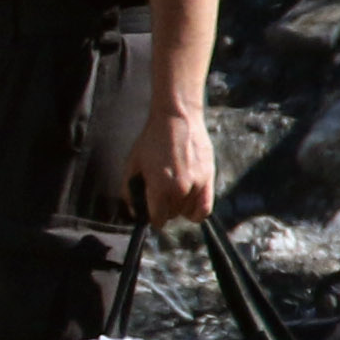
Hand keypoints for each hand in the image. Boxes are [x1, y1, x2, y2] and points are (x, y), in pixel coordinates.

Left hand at [127, 96, 218, 228]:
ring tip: (174, 192)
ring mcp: (197, 184)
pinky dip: (197, 212)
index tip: (150, 212)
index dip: (152, 217)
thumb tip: (134, 212)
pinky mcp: (209, 178)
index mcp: (159, 186)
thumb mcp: (132, 165)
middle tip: (160, 195)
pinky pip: (205, 208)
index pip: (157, 220)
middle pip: (172, 215)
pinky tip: (189, 204)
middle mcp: (180, 189)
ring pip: (187, 212)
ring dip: (180, 207)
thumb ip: (130, 192)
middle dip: (164, 209)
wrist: (176, 119)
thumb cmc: (151, 141)